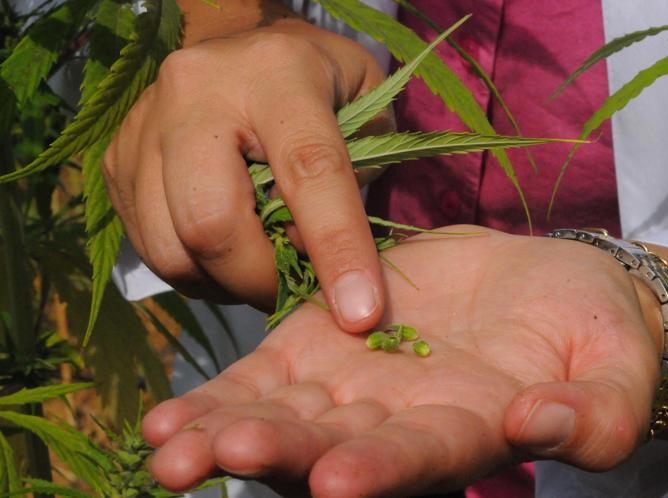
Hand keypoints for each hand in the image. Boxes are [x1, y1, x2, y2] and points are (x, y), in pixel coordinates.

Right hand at [103, 16, 392, 330]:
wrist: (237, 52)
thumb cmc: (315, 84)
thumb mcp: (365, 107)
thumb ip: (360, 175)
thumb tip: (329, 264)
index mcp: (275, 74)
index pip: (309, 170)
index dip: (337, 248)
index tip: (359, 312)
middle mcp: (195, 93)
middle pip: (210, 222)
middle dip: (260, 279)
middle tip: (294, 285)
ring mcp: (143, 128)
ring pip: (170, 249)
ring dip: (226, 282)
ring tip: (261, 266)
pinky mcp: (116, 162)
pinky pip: (151, 249)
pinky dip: (197, 271)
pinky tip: (228, 250)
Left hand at [143, 227, 667, 495]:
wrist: (547, 287)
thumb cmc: (594, 331)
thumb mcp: (616, 370)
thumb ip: (596, 413)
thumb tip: (541, 426)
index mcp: (467, 434)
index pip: (421, 461)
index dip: (381, 471)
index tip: (335, 481)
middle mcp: (398, 425)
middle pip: (328, 449)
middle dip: (271, 455)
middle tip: (206, 461)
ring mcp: (353, 386)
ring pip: (282, 419)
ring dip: (222, 434)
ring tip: (167, 446)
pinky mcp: (322, 344)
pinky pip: (263, 378)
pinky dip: (219, 395)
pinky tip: (167, 414)